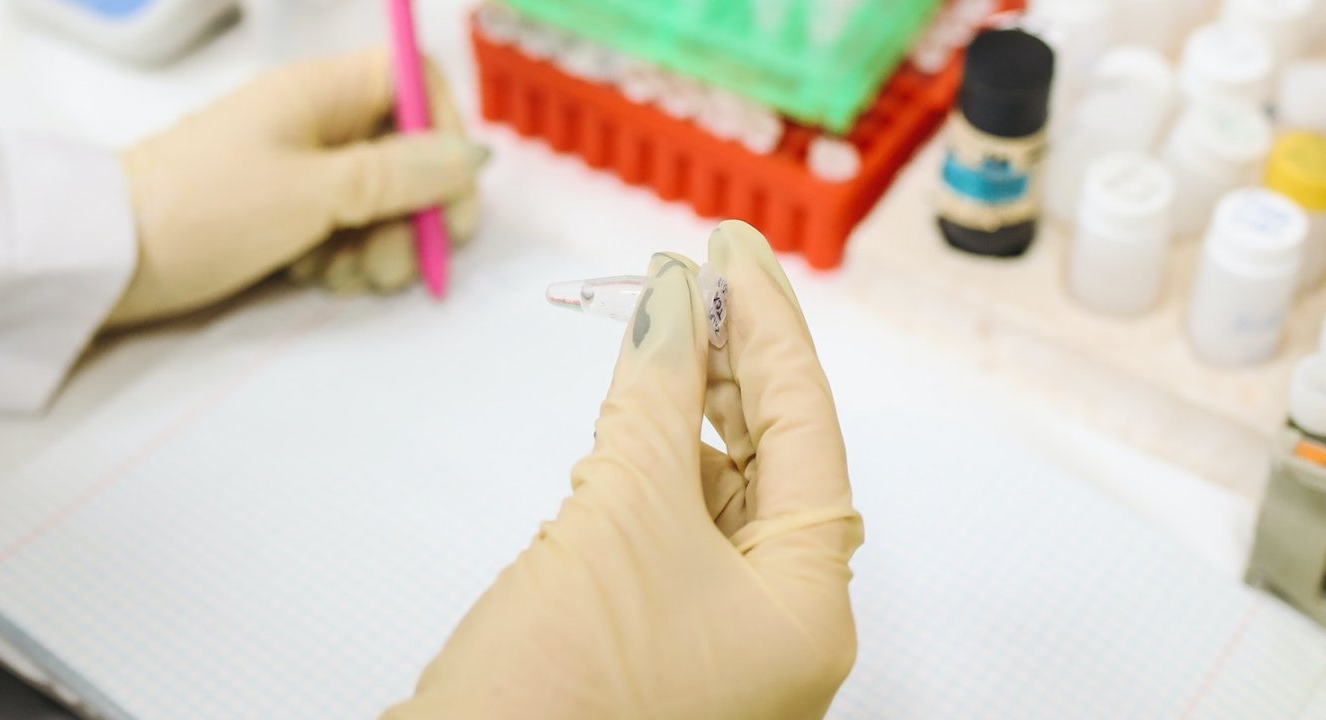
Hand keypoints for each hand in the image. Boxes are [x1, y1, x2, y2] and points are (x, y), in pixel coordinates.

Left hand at [107, 48, 486, 326]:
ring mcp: (298, 168)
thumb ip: (402, 175)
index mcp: (321, 92)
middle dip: (414, 213)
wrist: (109, 260)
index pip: (415, 82)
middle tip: (399, 265)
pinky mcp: (281, 212)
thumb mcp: (317, 192)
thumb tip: (473, 156)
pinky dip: (341, 256)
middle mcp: (316, 122)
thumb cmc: (206, 209)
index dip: (445, 131)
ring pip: (378, 199)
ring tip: (344, 277)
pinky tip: (314, 277)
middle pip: (405, 151)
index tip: (453, 196)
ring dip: (378, 244)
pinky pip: (341, 228)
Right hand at [384, 221, 862, 719]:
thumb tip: (672, 302)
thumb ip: (656, 396)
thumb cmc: (556, 698)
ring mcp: (718, 639)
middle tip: (693, 272)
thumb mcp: (620, 514)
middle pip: (770, 457)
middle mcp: (778, 626)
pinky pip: (673, 530)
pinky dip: (651, 465)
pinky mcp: (656, 642)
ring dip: (688, 407)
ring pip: (719, 491)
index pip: (806, 428)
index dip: (770, 325)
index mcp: (806, 605)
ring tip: (660, 325)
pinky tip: (630, 418)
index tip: (735, 249)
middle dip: (730, 359)